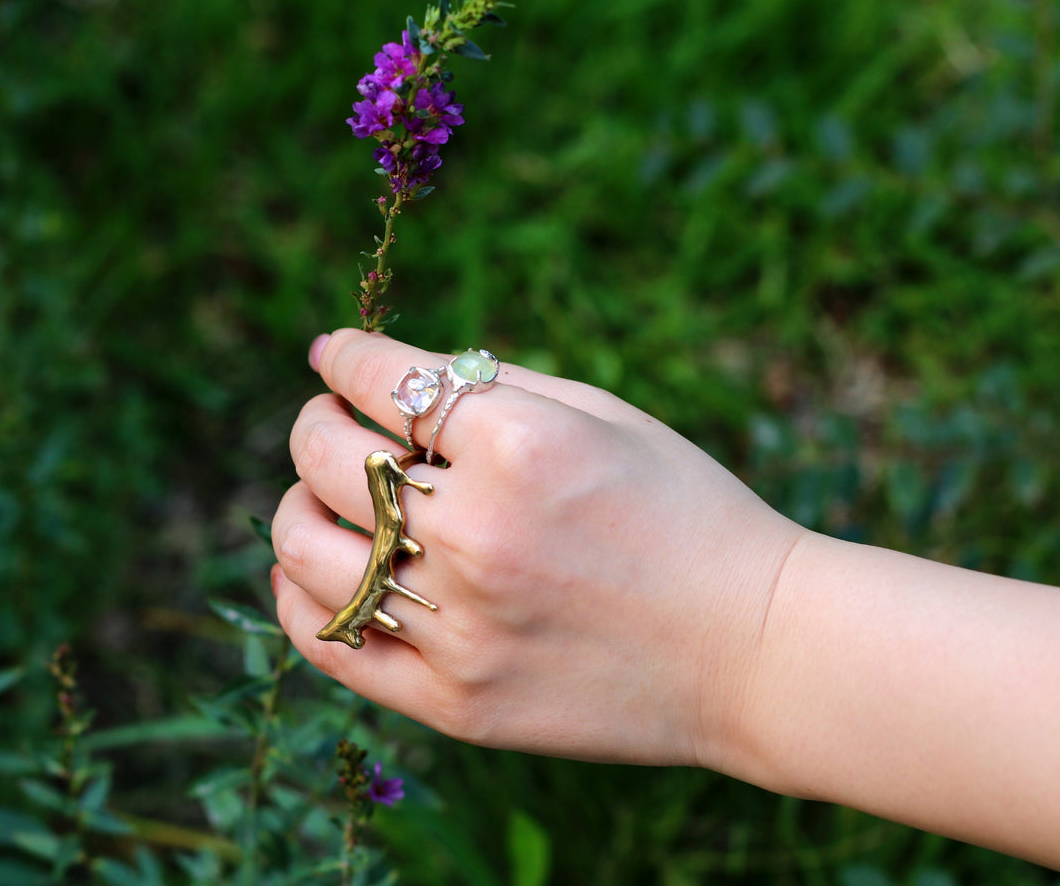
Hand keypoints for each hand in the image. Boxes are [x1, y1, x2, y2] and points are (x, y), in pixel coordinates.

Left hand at [271, 328, 805, 767]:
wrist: (758, 652)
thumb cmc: (686, 515)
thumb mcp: (603, 417)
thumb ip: (487, 386)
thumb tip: (370, 362)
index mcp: (521, 446)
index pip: (381, 379)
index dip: (345, 359)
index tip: (336, 357)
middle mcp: (477, 534)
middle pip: (324, 455)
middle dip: (318, 422)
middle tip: (333, 423)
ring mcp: (459, 626)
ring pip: (303, 546)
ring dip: (301, 505)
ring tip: (332, 500)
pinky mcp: (453, 701)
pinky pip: (328, 644)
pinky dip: (301, 598)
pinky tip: (323, 572)